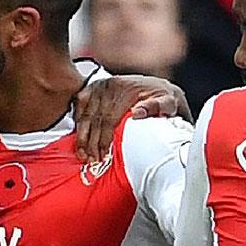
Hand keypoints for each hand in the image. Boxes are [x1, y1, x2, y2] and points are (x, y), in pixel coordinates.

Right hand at [74, 75, 188, 162]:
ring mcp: (99, 86)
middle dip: (91, 143)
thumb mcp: (167, 102)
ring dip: (82, 137)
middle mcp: (110, 85)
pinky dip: (77, 123)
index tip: (103, 155)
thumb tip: (138, 112)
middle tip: (92, 160)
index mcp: (127, 88)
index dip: (103, 139)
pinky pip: (78, 107)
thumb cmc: (162, 98)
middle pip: (94, 119)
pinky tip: (79, 138)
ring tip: (83, 154)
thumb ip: (157, 106)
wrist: (156, 87)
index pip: (108, 118)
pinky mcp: (91, 88)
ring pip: (84, 115)